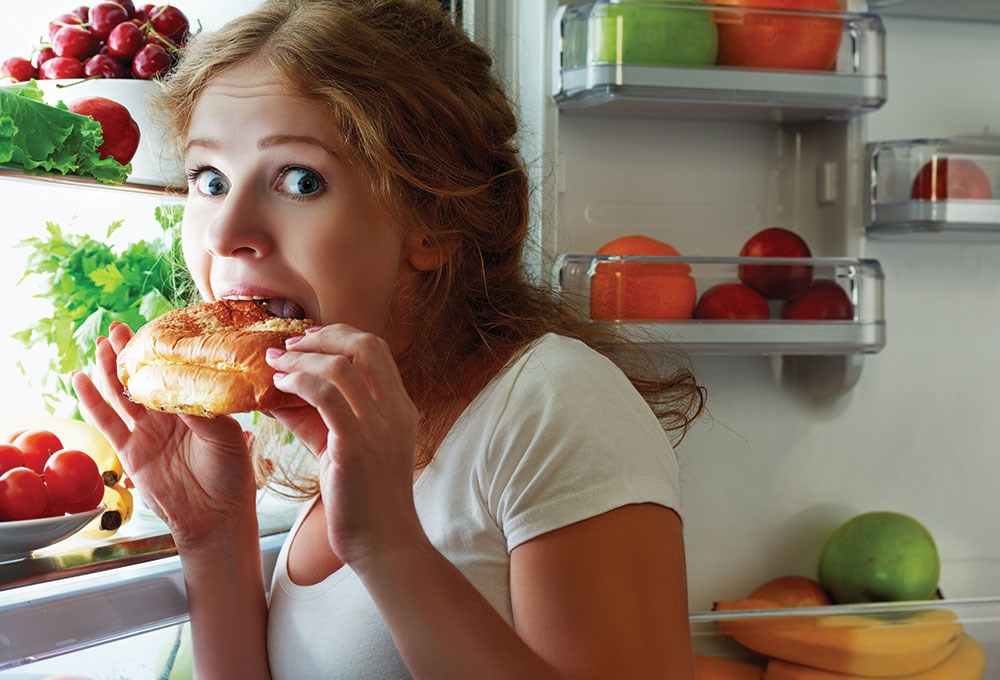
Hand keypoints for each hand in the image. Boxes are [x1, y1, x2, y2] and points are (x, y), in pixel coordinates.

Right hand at [72, 322, 257, 549]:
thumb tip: (178, 385)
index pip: (175, 372)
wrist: (216, 516)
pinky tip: (80, 379)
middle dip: (131, 353)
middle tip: (118, 327)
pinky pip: (107, 422)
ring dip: (111, 370)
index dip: (161, 352)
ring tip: (102, 344)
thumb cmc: (231, 475)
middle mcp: (170, 416)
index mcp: (196, 406)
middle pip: (145, 378)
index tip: (153, 329)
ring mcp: (149, 432)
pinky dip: (92, 400)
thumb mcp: (225, 435)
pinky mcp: (131, 451)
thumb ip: (200, 410)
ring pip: (123, 395)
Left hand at [266, 325, 424, 570]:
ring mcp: (378, 426)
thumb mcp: (345, 448)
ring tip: (275, 364)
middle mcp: (394, 410)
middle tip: (289, 345)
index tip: (308, 340)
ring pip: (341, 366)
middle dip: (323, 336)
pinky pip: (325, 396)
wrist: (383, 542)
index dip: (340, 335)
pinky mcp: (355, 444)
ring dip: (301, 359)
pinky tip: (278, 388)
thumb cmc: (364, 499)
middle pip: (365, 345)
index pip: (376, 349)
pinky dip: (298, 383)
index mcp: (400, 407)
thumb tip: (280, 395)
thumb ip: (318, 419)